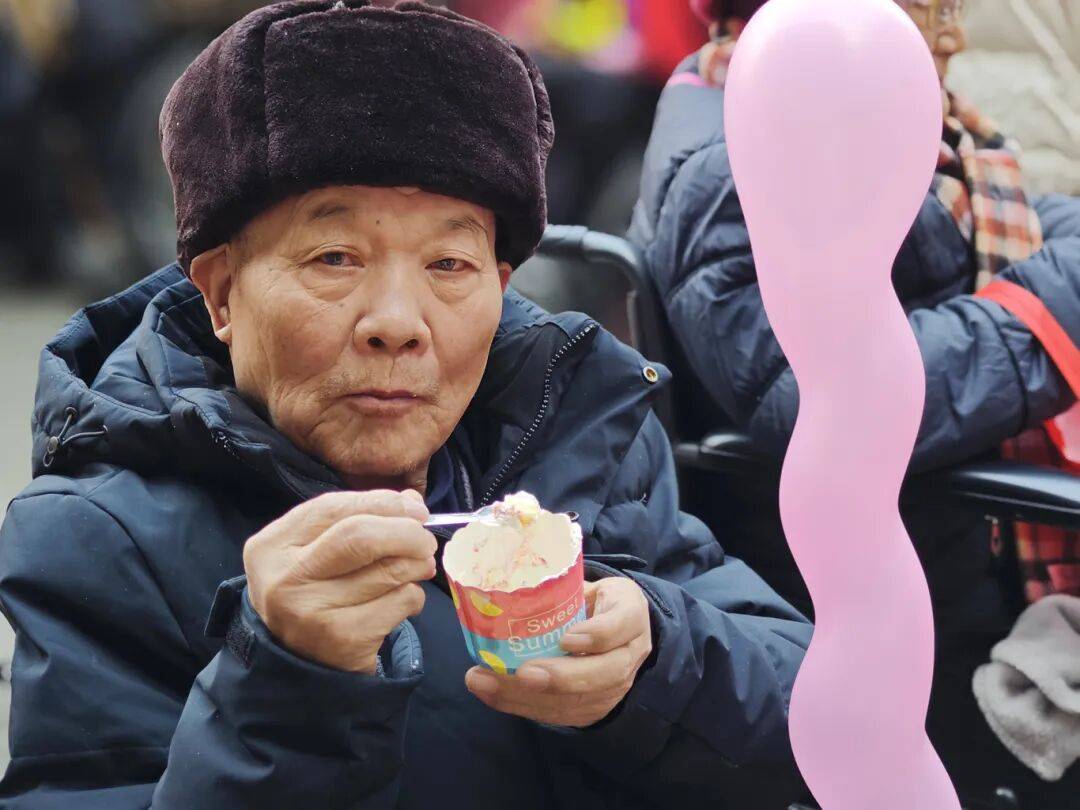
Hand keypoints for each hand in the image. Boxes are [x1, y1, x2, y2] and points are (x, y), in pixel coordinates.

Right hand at [244, 489, 434, 673]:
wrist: (299, 664)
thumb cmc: (313, 594)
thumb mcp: (316, 551)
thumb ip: (358, 519)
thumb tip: (411, 502)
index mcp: (271, 546)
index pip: (333, 508)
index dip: (382, 502)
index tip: (415, 509)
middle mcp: (285, 578)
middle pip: (360, 536)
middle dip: (406, 532)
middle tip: (425, 540)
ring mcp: (311, 613)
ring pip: (387, 570)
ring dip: (417, 564)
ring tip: (421, 566)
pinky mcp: (343, 640)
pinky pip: (399, 602)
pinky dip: (414, 596)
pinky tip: (405, 600)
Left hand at [465, 577, 651, 726]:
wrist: (615, 631)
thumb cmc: (593, 601)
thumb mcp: (588, 583)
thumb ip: (560, 586)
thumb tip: (507, 585)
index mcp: (631, 613)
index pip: (621, 624)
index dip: (597, 635)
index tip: (566, 638)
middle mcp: (630, 654)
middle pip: (605, 673)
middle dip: (561, 677)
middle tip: (523, 673)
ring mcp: (614, 687)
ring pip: (578, 701)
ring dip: (529, 697)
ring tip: (487, 684)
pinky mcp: (593, 709)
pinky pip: (560, 714)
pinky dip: (522, 706)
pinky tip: (492, 694)